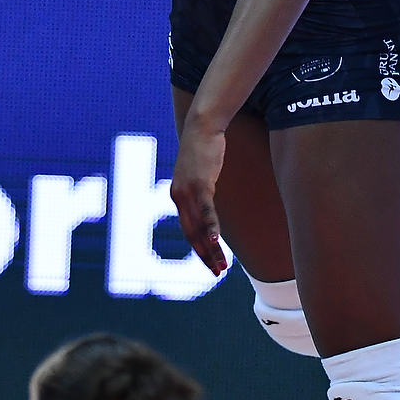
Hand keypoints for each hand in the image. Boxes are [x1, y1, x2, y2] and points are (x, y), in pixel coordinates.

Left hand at [169, 120, 228, 274]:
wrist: (201, 126)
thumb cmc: (203, 149)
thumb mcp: (199, 173)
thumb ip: (200, 190)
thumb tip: (206, 201)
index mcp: (178, 197)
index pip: (188, 230)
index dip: (199, 249)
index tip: (211, 264)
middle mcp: (179, 197)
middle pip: (191, 234)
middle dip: (205, 256)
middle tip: (217, 272)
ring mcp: (188, 191)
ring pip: (198, 227)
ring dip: (210, 249)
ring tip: (221, 266)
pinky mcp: (200, 184)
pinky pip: (206, 211)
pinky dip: (210, 227)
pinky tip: (215, 241)